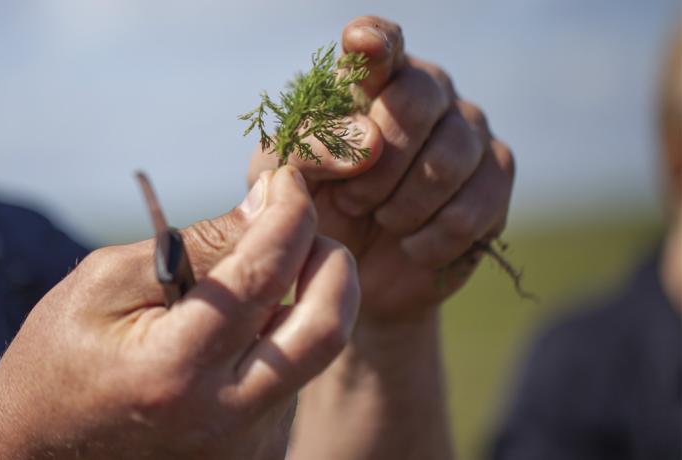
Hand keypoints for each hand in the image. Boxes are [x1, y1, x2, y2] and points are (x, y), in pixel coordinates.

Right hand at [0, 167, 359, 459]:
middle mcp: (222, 416)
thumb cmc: (58, 360)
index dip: (289, 214)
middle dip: (333, 263)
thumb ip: (192, 245)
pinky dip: (286, 333)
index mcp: (173, 369)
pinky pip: (294, 377)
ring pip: (317, 353)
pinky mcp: (253, 450)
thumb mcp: (103, 284)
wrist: (38, 452)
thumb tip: (264, 205)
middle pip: (325, 329)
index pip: (263, 275)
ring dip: (310, 296)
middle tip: (305, 228)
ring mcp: (243, 442)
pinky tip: (248, 320)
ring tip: (265, 269)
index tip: (288, 180)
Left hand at [248, 16, 514, 322]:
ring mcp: (468, 132)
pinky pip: (473, 206)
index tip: (362, 45)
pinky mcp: (495, 179)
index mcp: (368, 82)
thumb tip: (367, 143)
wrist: (356, 274)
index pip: (380, 43)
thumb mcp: (288, 182)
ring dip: (403, 205)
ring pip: (451, 156)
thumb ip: (307, 149)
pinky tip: (411, 245)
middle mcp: (425, 93)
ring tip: (381, 221)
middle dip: (379, 163)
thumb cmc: (316, 212)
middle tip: (352, 202)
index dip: (375, 41)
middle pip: (420, 97)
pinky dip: (433, 237)